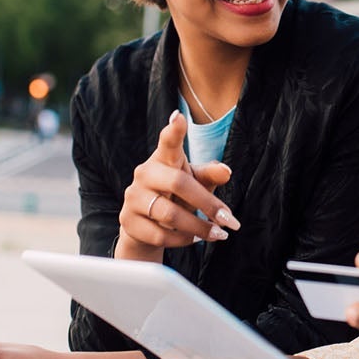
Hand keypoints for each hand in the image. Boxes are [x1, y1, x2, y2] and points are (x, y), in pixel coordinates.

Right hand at [117, 111, 240, 259]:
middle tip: (230, 221)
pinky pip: (160, 235)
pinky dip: (183, 240)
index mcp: (163, 159)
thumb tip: (226, 171)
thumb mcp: (196, 183)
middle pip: (179, 184)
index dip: (174, 130)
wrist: (145, 226)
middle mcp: (145, 173)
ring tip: (218, 234)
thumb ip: (210, 175)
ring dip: (200, 228)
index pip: (168, 141)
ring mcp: (133, 197)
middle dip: (209, 204)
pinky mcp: (127, 221)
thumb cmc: (177, 196)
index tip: (178, 117)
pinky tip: (194, 239)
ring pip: (170, 215)